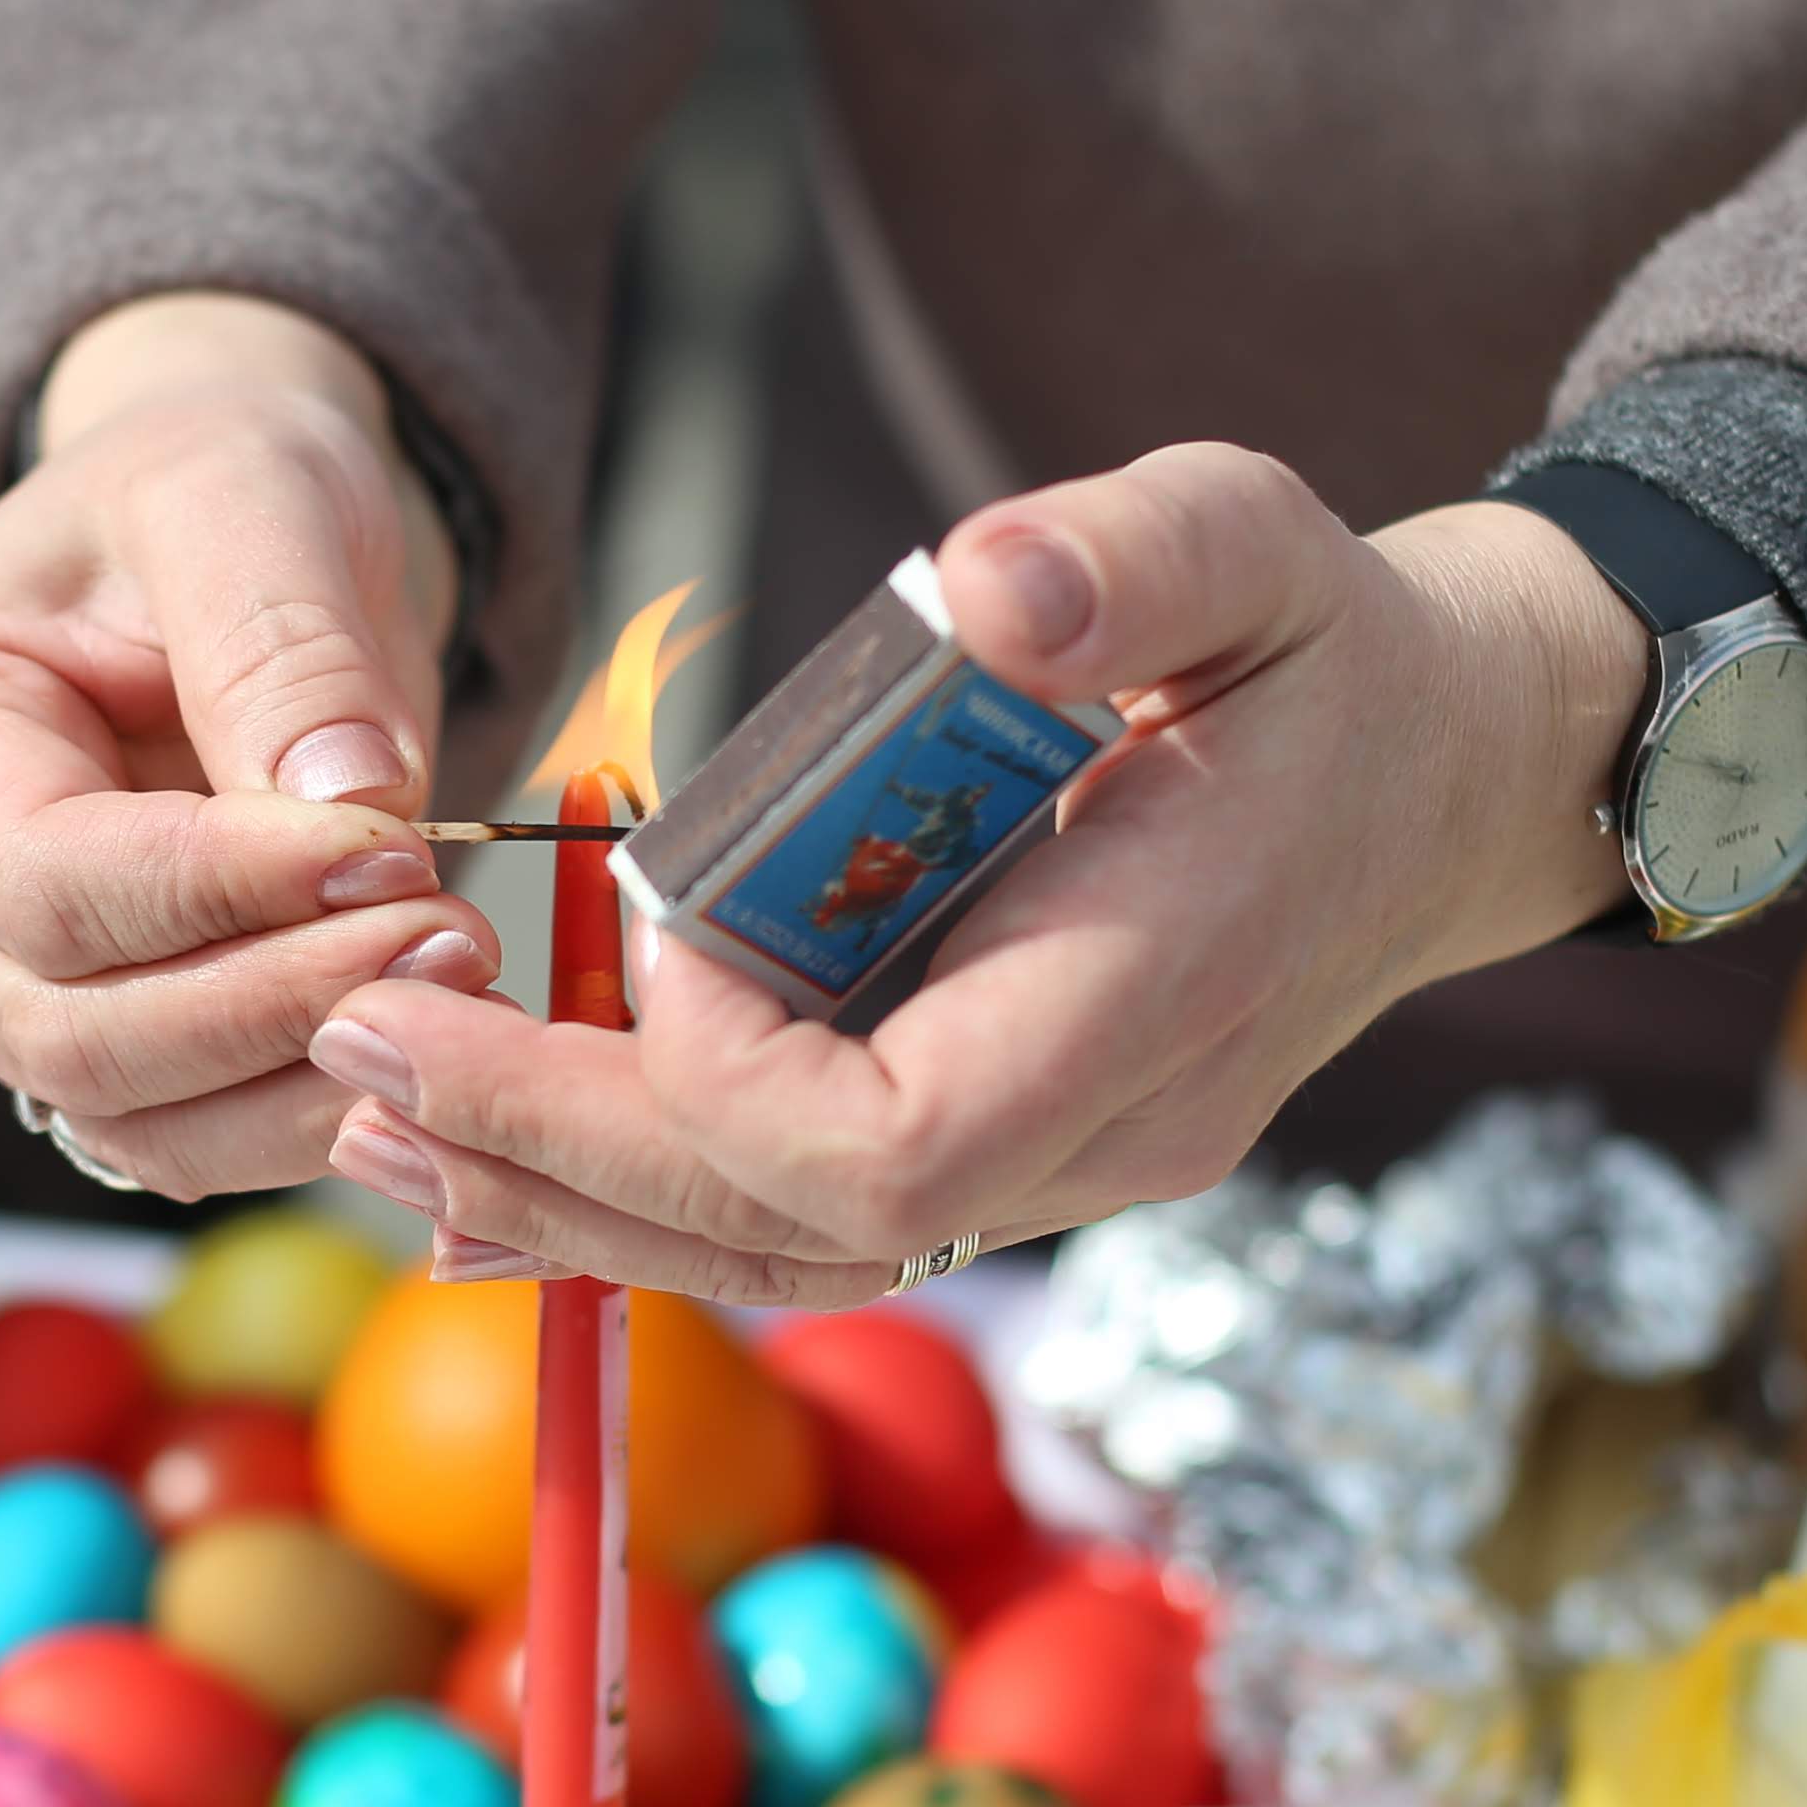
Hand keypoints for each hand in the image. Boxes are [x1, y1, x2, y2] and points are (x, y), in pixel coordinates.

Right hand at [0, 295, 499, 1197]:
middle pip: (72, 1031)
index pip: (42, 881)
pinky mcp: (114, 1042)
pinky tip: (434, 1041)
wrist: (241, 541)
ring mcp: (3, 985)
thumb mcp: (243, 494)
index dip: (222, 891)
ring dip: (309, 1076)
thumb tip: (348, 801)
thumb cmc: (209, 492)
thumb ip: (280, 639)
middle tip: (456, 933)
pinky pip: (196, 1139)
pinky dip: (318, 1112)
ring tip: (464, 981)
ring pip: (133, 1117)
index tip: (393, 849)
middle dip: (277, 1001)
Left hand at [302, 443, 1652, 1297]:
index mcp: (1156, 995)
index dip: (724, 1075)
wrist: (1455, 775)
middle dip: (565, 1154)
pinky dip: (637, 1203)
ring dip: (569, 1203)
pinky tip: (484, 1173)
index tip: (639, 921)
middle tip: (351, 1050)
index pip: (894, 1146)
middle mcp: (1106, 1130)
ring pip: (787, 1262)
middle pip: (802, 1237)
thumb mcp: (1259, 544)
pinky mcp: (1011, 1146)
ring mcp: (1064, 1165)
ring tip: (369, 1123)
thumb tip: (982, 586)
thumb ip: (1131, 555)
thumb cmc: (1337, 648)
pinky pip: (804, 1227)